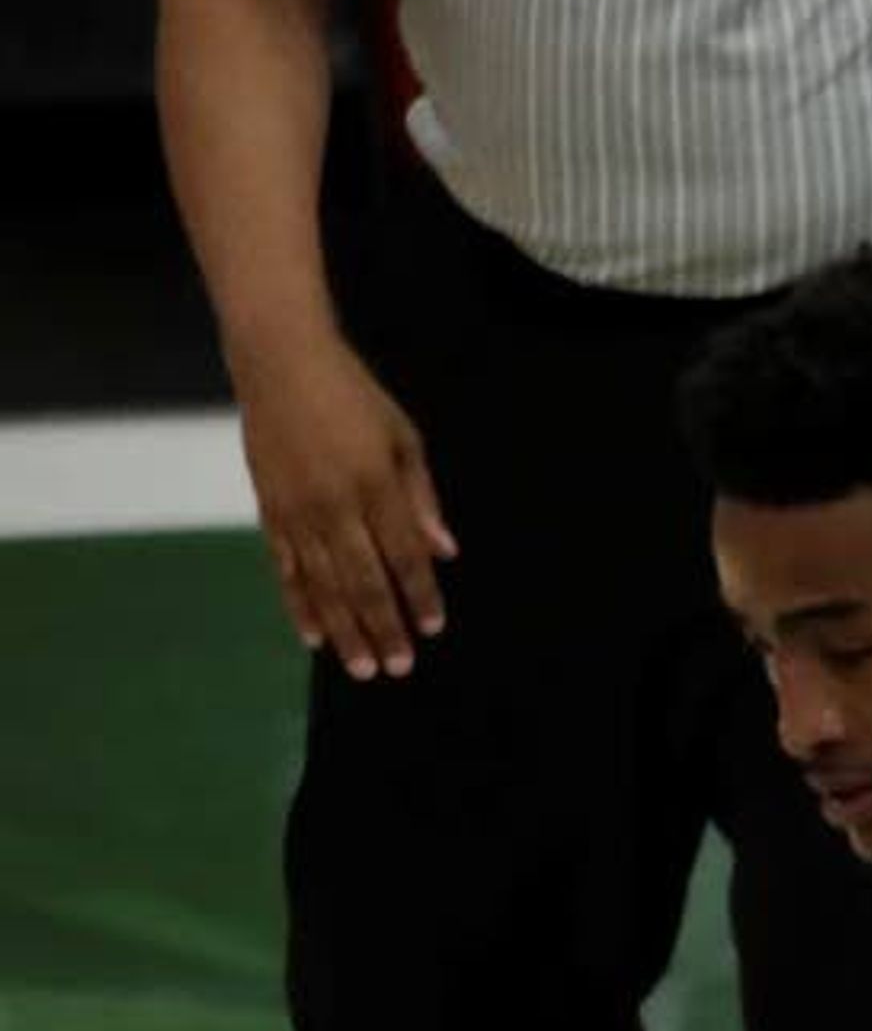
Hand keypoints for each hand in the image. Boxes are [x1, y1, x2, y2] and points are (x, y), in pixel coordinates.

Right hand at [230, 326, 455, 680]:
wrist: (279, 362)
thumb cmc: (353, 396)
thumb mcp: (404, 437)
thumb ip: (422, 498)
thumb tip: (444, 552)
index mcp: (376, 487)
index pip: (404, 556)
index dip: (421, 596)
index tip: (433, 628)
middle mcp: (335, 507)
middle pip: (364, 581)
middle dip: (384, 627)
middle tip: (399, 667)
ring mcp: (296, 512)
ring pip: (323, 585)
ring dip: (344, 630)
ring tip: (362, 667)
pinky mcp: (268, 510)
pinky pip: (285, 569)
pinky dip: (299, 604)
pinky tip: (312, 635)